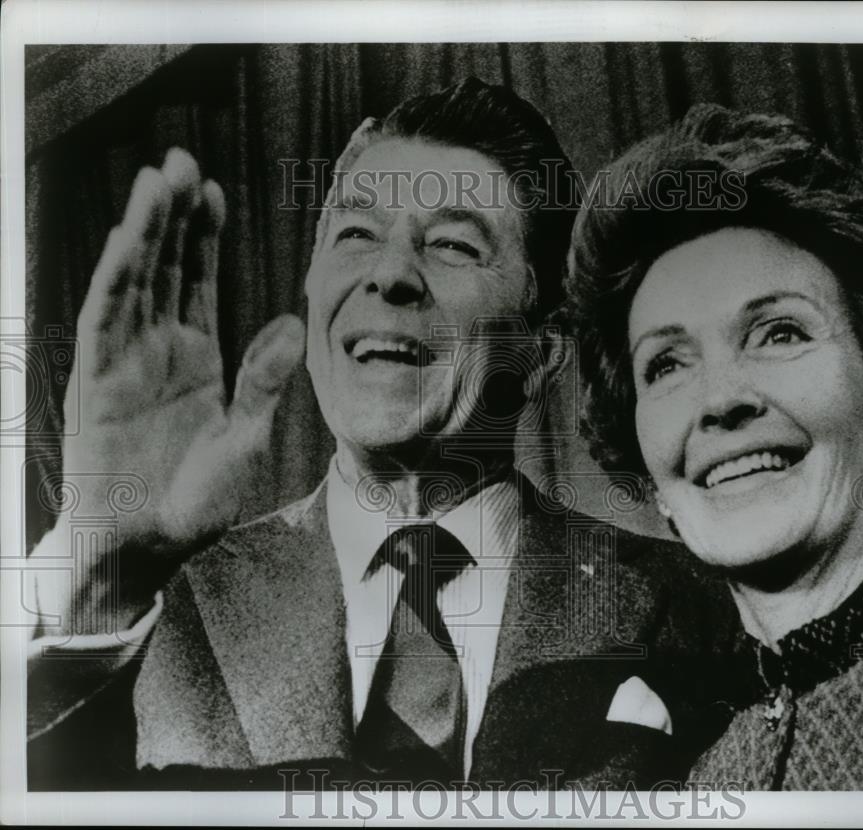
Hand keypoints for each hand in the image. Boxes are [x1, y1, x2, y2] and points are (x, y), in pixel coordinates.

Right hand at [50, 148, 304, 633]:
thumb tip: (296, 321)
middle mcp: (159, 350)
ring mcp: (124, 364)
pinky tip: (123, 241)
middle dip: (173, 216)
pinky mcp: (95, 385)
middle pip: (166, 269)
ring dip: (144, 232)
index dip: (204, 236)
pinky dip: (113, 281)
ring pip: (134, 283)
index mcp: (198, 358)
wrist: (147, 548)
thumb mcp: (246, 438)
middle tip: (181, 159)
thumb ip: (265, 381)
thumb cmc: (196, 500)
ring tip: (156, 181)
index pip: (199, 282)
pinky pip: (104, 323)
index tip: (214, 190)